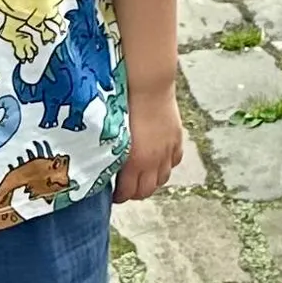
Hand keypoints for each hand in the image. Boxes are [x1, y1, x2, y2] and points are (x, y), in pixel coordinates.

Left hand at [115, 83, 182, 204]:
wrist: (148, 85)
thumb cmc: (124, 105)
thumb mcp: (113, 133)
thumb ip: (113, 153)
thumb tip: (104, 164)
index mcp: (134, 161)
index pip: (128, 192)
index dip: (120, 197)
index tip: (114, 195)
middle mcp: (153, 161)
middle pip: (147, 190)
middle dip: (136, 193)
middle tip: (127, 189)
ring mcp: (167, 151)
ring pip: (163, 179)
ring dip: (153, 182)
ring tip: (143, 178)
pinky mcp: (177, 139)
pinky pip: (174, 162)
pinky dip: (167, 166)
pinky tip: (160, 161)